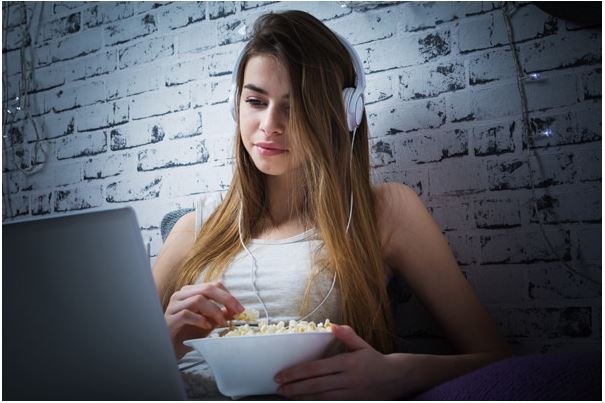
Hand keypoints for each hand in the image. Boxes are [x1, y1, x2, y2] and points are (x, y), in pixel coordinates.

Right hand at [164, 281, 243, 358]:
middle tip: (236, 312)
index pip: (213, 285)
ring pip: (197, 300)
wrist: (171, 348)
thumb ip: (220, 314)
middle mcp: (182, 295)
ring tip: (221, 323)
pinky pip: (186, 314)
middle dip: (226, 300)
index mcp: (192, 292)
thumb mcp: (209, 322)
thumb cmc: (188, 333)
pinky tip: (207, 327)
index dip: (229, 295)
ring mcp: (174, 306)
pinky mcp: (170, 318)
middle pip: (207, 289)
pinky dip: (200, 319)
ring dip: (214, 311)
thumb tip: (236, 310)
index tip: (240, 308)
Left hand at [274, 324, 403, 399]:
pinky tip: (303, 400)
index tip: (281, 374)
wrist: (395, 379)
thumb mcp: (362, 345)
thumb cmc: (374, 360)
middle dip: (294, 387)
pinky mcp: (351, 402)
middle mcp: (347, 380)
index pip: (316, 369)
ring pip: (320, 397)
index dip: (296, 372)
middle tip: (278, 387)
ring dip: (301, 396)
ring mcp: (349, 394)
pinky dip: (314, 402)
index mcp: (347, 363)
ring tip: (286, 394)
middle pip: (315, 385)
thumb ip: (347, 335)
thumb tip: (332, 325)